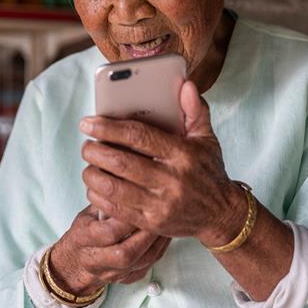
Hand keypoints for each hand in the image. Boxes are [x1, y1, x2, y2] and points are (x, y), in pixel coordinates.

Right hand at [49, 205, 171, 295]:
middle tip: (161, 214)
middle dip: (146, 234)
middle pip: (126, 253)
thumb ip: (104, 202)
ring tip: (167, 223)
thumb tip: (124, 180)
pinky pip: (148, 267)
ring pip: (140, 262)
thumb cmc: (84, 232)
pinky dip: (159, 250)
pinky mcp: (126, 279)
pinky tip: (165, 236)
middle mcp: (96, 261)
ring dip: (157, 241)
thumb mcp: (87, 213)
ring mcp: (112, 274)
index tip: (141, 204)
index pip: (108, 232)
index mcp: (83, 240)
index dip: (127, 219)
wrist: (75, 264)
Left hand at [80, 81, 245, 246]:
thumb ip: (194, 109)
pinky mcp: (152, 223)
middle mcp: (172, 180)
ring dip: (92, 174)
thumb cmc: (208, 169)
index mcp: (182, 154)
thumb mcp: (206, 138)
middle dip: (95, 151)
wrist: (221, 214)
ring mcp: (161, 204)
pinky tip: (95, 186)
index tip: (88, 122)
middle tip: (86, 145)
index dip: (109, 128)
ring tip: (89, 164)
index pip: (139, 136)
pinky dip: (98, 196)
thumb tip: (185, 84)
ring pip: (114, 188)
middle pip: (121, 163)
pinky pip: (115, 210)